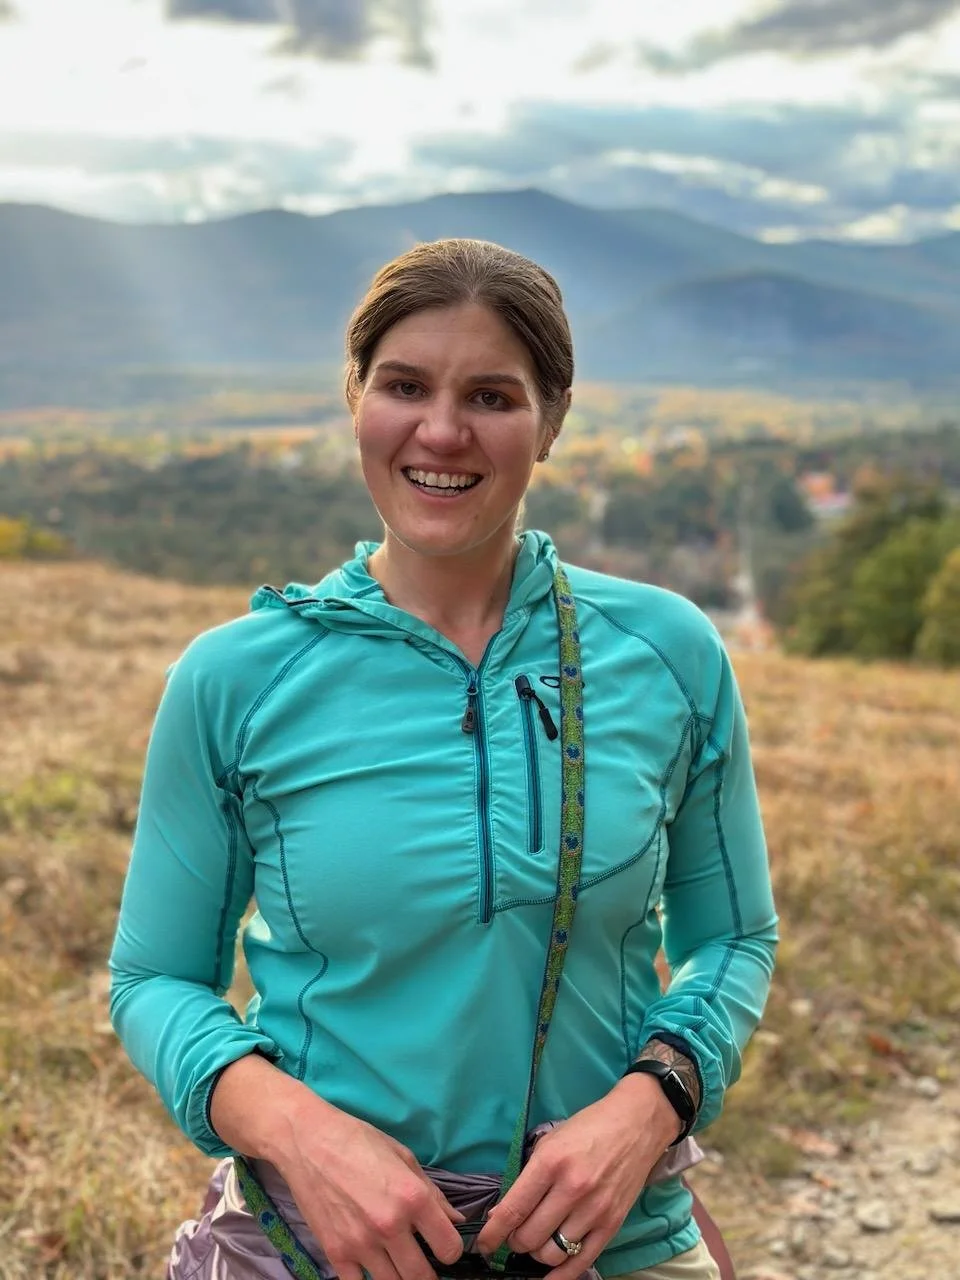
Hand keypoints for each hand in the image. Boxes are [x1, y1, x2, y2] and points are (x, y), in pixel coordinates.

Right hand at [273, 1095, 465, 1279]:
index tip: (443, 1245)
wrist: (308, 1141)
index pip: (448, 1248)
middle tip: (422, 1260)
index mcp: (412, 1198)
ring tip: (397, 1262)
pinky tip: (370, 1265)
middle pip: (421, 1276)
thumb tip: (455, 1220)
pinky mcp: (335, 1253)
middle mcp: (390, 1225)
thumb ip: (432, 1193)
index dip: (450, 1249)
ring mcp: (360, 1244)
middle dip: (428, 1273)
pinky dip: (367, 1278)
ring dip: (399, 1277)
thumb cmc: (359, 1141)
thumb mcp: (403, 1156)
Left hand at [474, 1075, 679, 1279]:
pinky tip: (548, 1276)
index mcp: (551, 1162)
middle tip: (513, 1235)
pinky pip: (581, 1262)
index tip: (483, 1244)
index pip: (513, 1210)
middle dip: (514, 1242)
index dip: (492, 1234)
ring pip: (552, 1253)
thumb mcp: (550, 1141)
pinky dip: (560, 1275)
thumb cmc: (588, 1128)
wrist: (636, 1124)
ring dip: (536, 1254)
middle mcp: (572, 1189)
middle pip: (529, 1237)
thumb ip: (528, 1177)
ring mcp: (594, 1210)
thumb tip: (503, 1214)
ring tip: (536, 1241)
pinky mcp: (612, 1224)